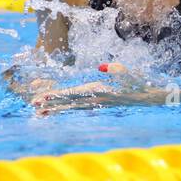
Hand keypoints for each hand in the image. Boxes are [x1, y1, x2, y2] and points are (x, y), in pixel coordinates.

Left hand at [29, 62, 151, 113]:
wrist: (147, 98)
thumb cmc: (138, 83)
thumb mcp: (128, 73)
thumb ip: (114, 69)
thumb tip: (100, 67)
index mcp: (99, 90)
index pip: (73, 93)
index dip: (57, 96)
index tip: (43, 98)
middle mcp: (95, 99)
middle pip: (68, 102)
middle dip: (50, 103)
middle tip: (33, 106)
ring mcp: (96, 104)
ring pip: (71, 107)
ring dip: (55, 109)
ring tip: (39, 113)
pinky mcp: (98, 105)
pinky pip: (78, 108)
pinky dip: (65, 110)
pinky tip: (56, 111)